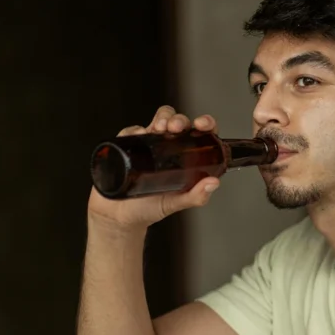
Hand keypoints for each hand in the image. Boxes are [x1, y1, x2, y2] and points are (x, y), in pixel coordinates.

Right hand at [88, 105, 220, 229]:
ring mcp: (149, 144)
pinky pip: (132, 131)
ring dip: (162, 118)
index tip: (202, 125)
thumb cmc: (149, 208)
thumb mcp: (176, 203)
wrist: (120, 216)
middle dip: (179, 119)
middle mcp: (168, 147)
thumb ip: (196, 196)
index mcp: (185, 157)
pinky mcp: (128, 146)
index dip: (204, 123)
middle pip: (178, 122)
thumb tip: (213, 183)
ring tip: (161, 128)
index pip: (199, 134)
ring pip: (158, 120)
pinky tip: (139, 136)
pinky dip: (136, 130)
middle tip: (177, 128)